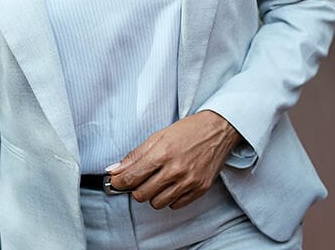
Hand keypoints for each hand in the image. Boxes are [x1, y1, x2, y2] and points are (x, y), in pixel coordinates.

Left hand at [107, 110, 241, 208]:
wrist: (219, 129)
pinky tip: (174, 184)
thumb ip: (135, 155)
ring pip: (157, 203)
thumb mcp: (158, 136)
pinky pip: (175, 205)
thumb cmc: (188, 130)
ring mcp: (189, 181)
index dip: (119, 182)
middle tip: (142, 178)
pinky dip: (170, 197)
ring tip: (160, 180)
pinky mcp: (200, 189)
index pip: (131, 178)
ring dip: (154, 194)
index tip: (118, 181)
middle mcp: (176, 170)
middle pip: (141, 195)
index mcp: (162, 153)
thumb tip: (114, 171)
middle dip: (137, 188)